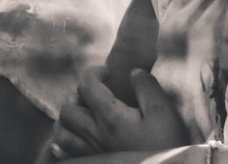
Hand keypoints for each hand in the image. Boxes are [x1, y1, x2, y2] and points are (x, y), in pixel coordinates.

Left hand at [51, 66, 189, 157]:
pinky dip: (63, 143)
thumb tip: (133, 73)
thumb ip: (147, 88)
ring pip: (61, 133)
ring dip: (68, 119)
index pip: (87, 86)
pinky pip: (65, 154)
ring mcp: (91, 153)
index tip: (109, 73)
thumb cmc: (166, 145)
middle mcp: (94, 135)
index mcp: (110, 118)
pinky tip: (73, 139)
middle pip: (68, 109)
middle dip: (77, 95)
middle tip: (95, 94)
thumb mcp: (164, 112)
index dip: (95, 72)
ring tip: (82, 114)